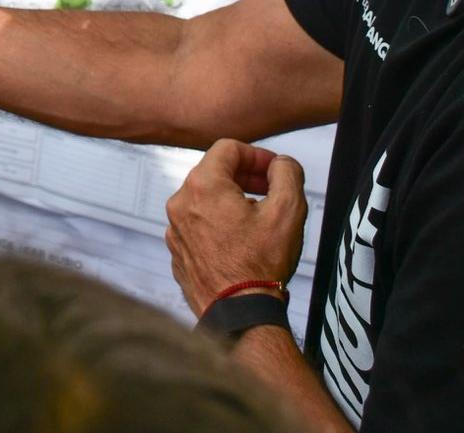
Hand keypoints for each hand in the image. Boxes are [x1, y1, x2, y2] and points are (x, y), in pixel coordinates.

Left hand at [165, 140, 308, 317]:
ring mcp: (175, 231)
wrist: (240, 314)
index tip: (273, 170)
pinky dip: (217, 225)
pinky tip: (240, 242)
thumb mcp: (288, 210)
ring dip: (231, 202)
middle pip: (213, 172)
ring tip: (257, 220)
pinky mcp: (177, 253)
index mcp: (202, 186)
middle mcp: (180, 205)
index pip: (228, 148)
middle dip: (245, 177)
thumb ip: (287, 173)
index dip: (256, 154)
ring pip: (204, 200)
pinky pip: (197, 226)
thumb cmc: (259, 266)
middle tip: (269, 191)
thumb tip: (281, 164)